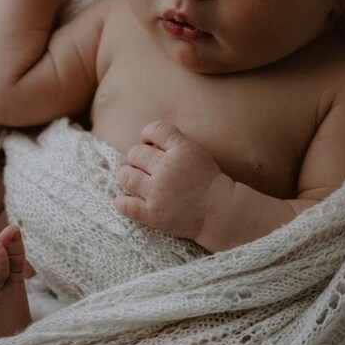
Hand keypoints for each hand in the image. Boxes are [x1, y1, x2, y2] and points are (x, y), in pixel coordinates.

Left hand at [114, 121, 233, 245]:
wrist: (221, 213)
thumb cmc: (208, 181)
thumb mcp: (196, 152)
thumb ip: (173, 142)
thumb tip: (145, 142)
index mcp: (181, 150)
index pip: (154, 130)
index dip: (147, 135)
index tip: (150, 145)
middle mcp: (167, 168)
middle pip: (135, 153)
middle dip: (137, 158)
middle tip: (144, 167)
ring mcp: (158, 192)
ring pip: (126, 176)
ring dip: (128, 177)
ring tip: (137, 182)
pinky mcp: (153, 214)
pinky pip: (125, 204)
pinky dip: (122, 201)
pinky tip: (129, 199)